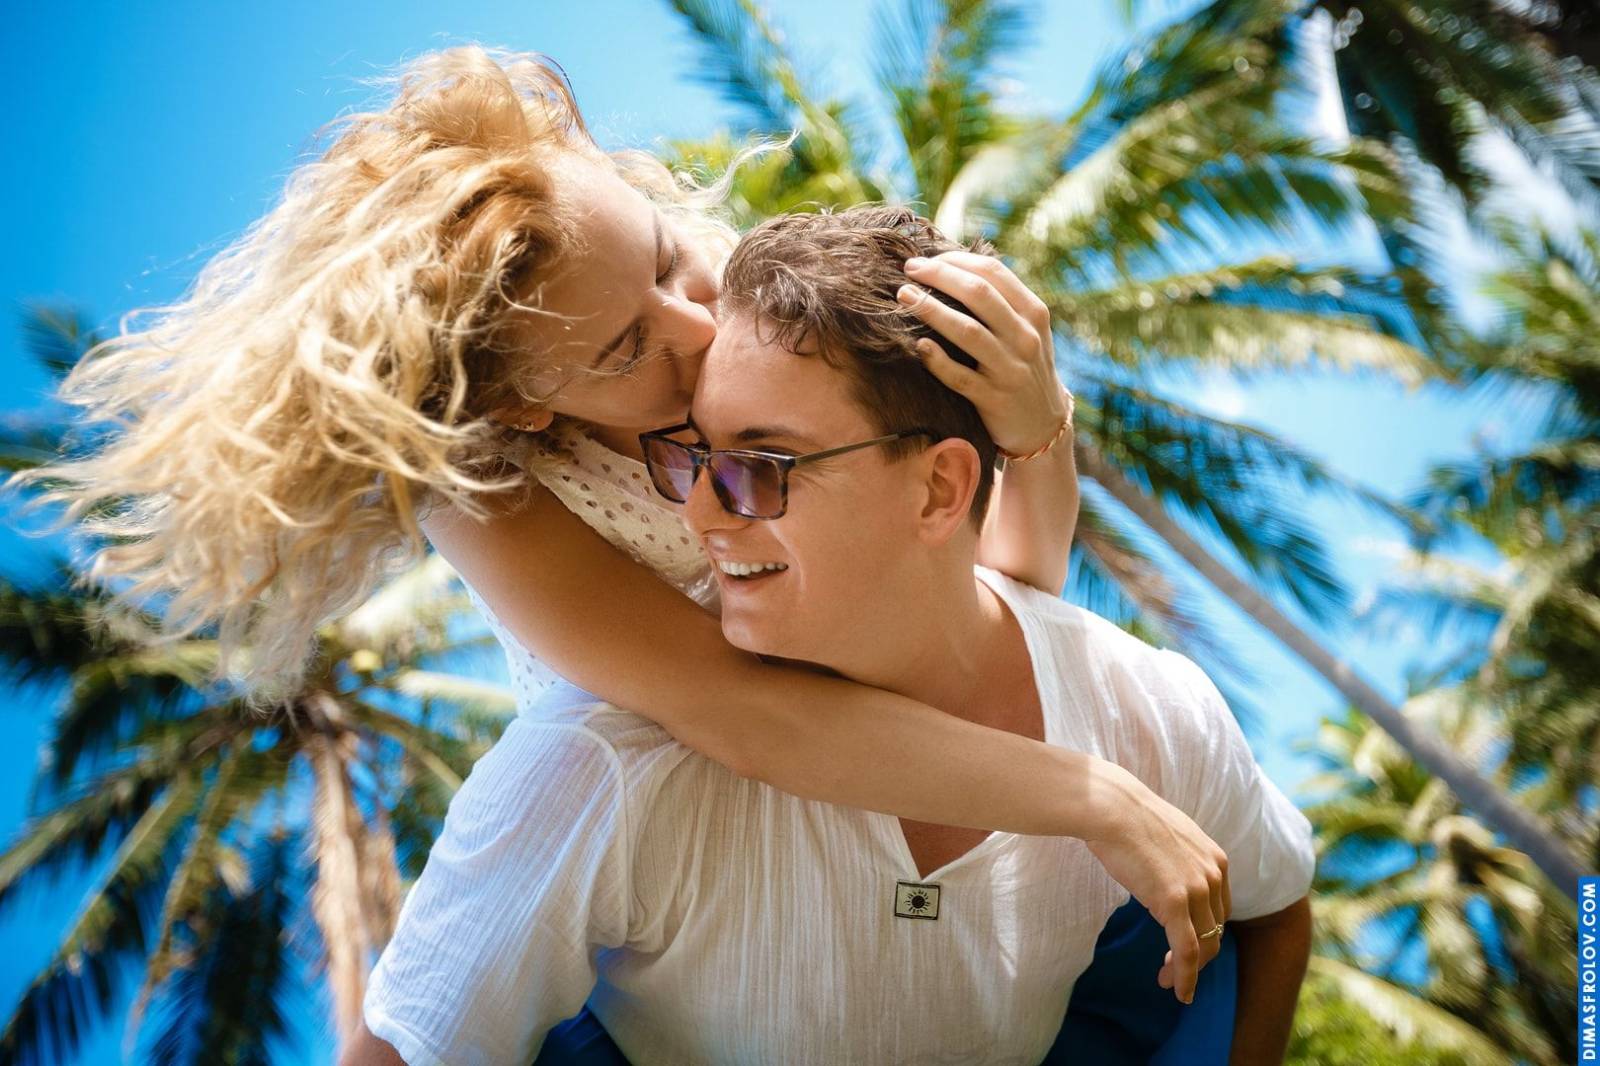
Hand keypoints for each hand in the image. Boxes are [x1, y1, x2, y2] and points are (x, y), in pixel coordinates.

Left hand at [897, 251, 1068, 455]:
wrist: (1043, 423)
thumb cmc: (1024, 366)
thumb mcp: (1026, 330)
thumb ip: (1001, 301)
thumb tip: (952, 266)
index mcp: (1033, 313)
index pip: (994, 274)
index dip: (957, 261)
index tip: (928, 258)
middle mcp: (1025, 338)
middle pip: (978, 294)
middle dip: (940, 276)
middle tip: (909, 269)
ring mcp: (1010, 369)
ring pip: (968, 332)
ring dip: (932, 310)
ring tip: (904, 296)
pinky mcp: (994, 399)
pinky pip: (961, 377)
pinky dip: (938, 360)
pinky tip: (918, 346)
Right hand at [1082, 764, 1230, 1004]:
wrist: (1110, 806)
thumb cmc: (1125, 817)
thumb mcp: (1166, 836)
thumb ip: (1177, 858)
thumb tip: (1164, 871)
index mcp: (1214, 859)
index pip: (1220, 909)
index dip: (1206, 933)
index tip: (1187, 945)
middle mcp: (1212, 874)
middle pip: (1215, 930)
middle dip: (1199, 955)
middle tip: (1175, 969)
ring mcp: (1196, 889)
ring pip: (1204, 945)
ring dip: (1189, 970)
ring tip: (1170, 982)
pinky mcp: (1174, 902)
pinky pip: (1187, 951)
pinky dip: (1185, 976)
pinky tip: (1177, 990)